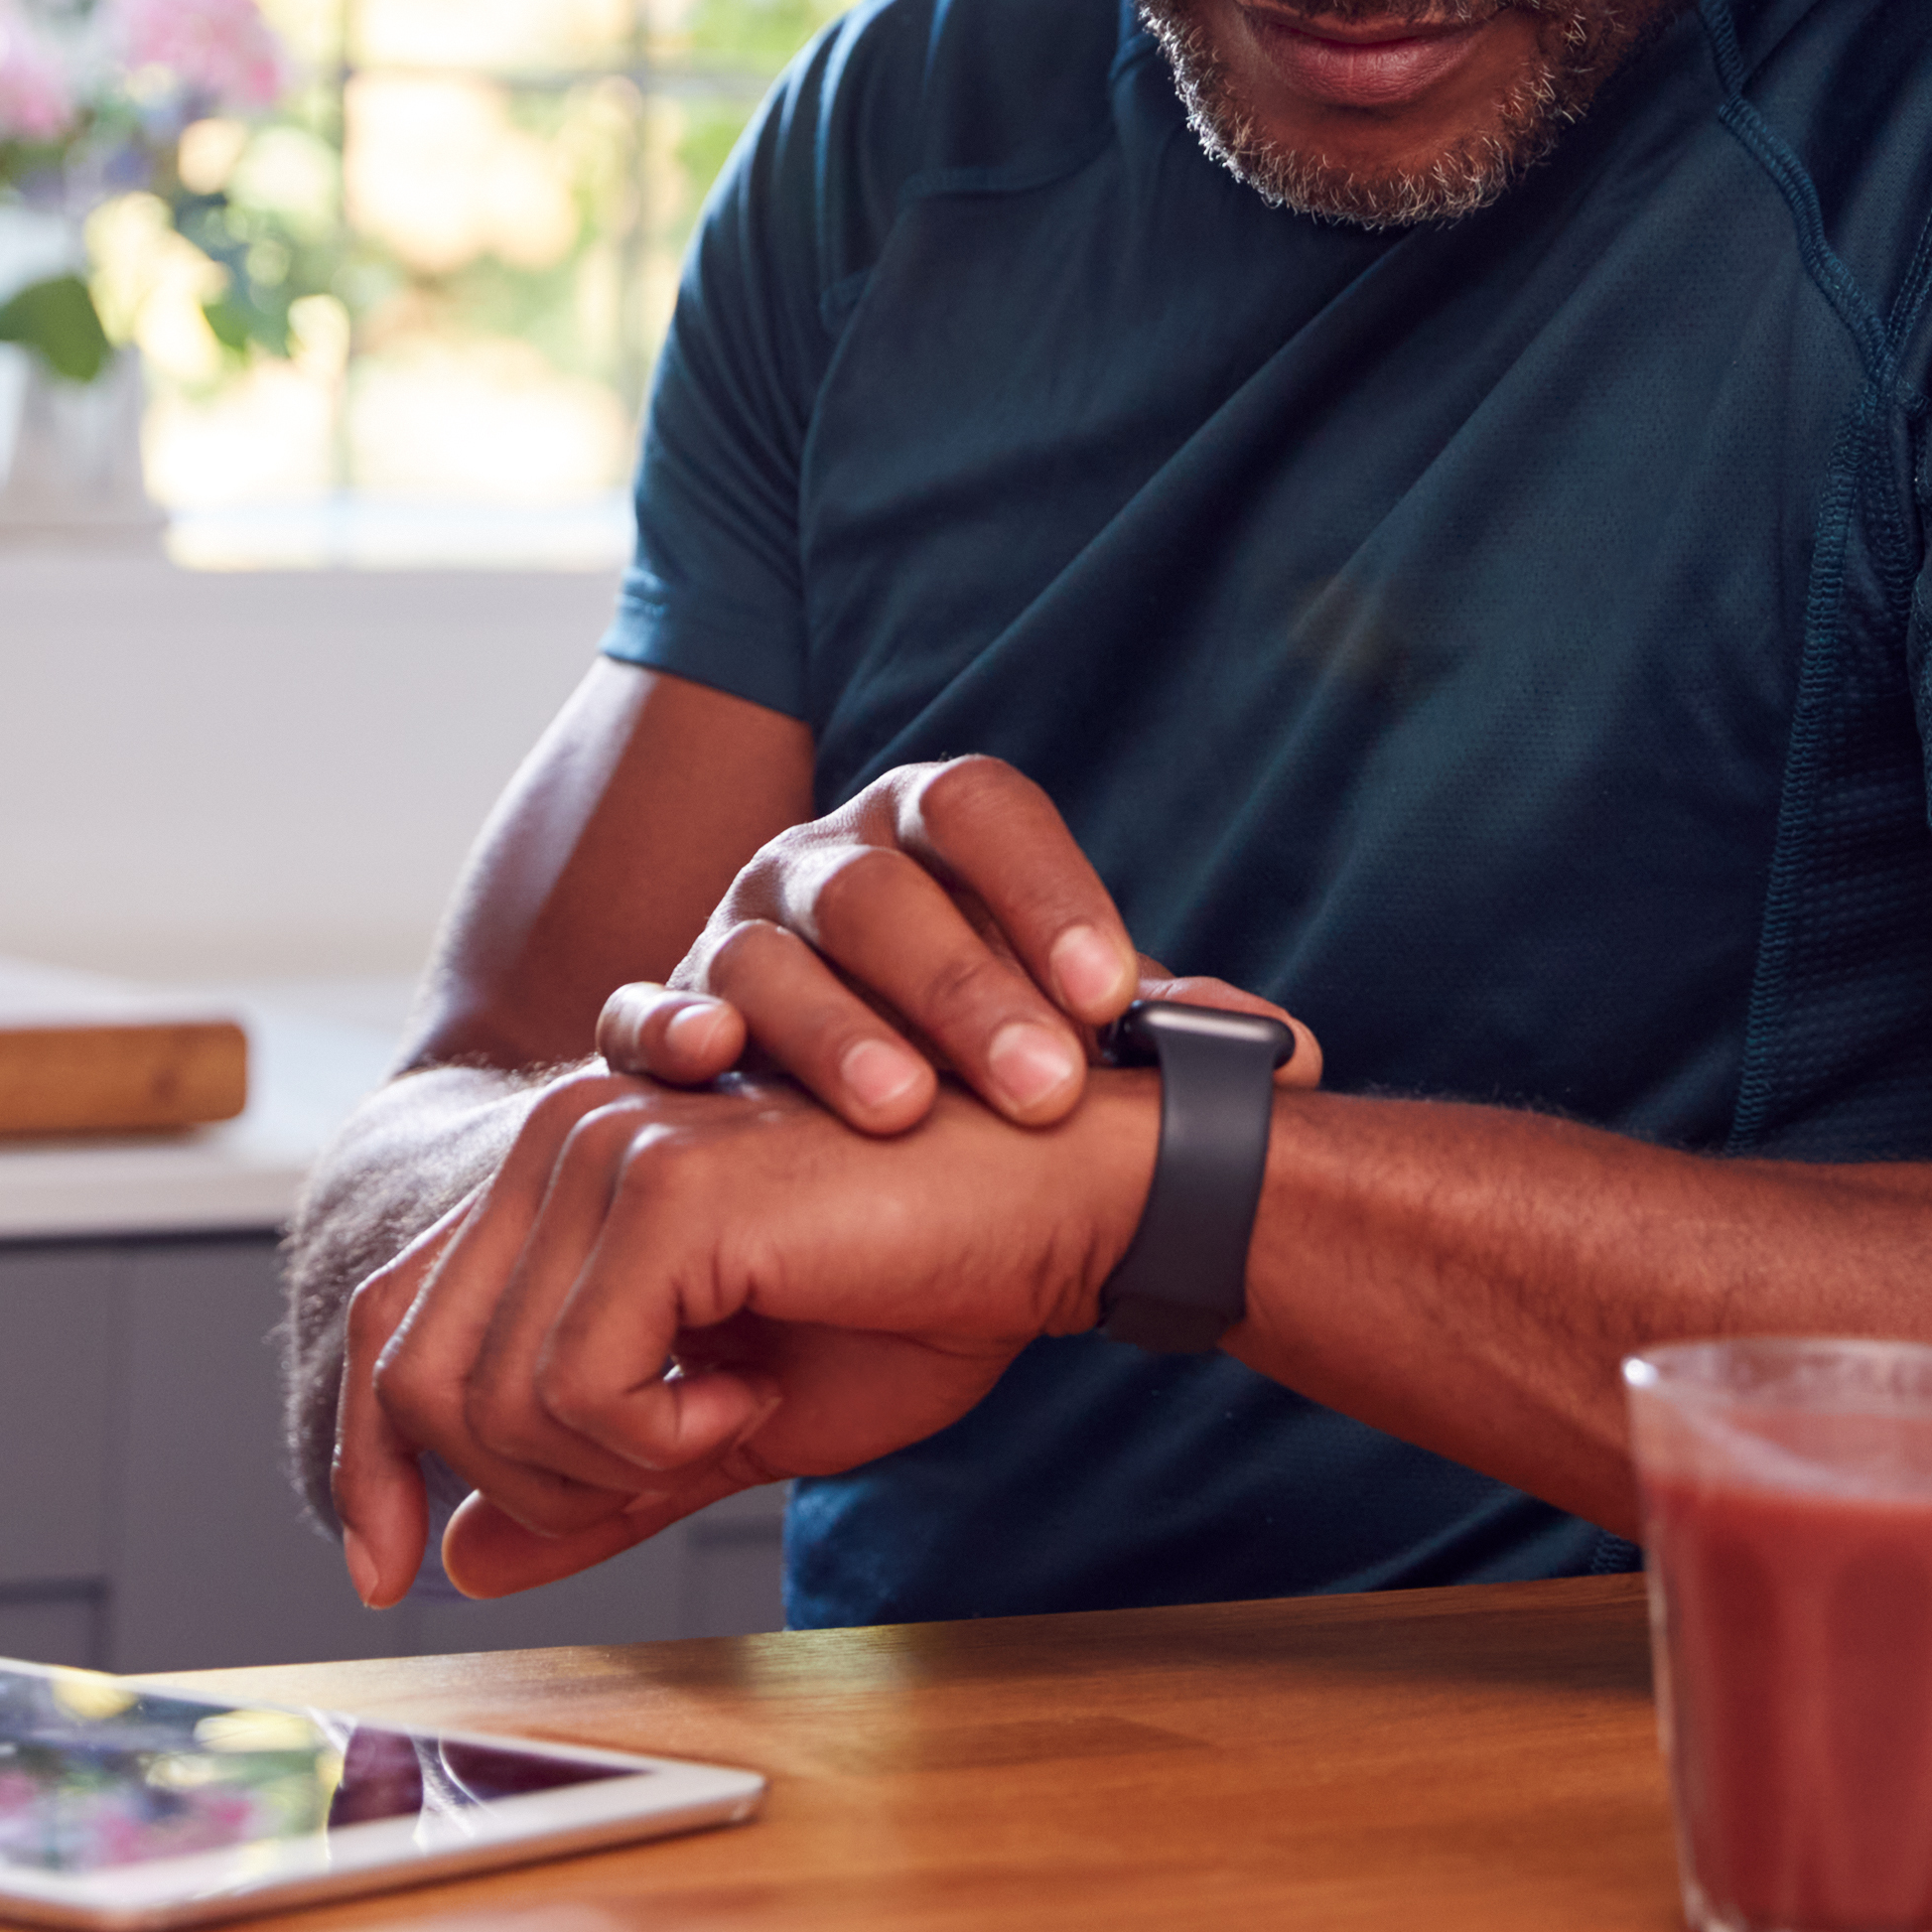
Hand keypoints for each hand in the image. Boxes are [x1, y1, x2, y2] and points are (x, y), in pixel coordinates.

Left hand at [329, 1065, 1160, 1607]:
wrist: (1062, 1216)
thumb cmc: (924, 1292)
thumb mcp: (734, 1421)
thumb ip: (598, 1479)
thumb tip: (461, 1558)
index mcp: (561, 1172)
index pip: (389, 1317)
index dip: (367, 1454)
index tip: (389, 1570)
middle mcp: (558, 1135)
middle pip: (414, 1368)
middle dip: (520, 1483)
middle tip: (666, 1471)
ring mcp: (603, 1146)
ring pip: (484, 1391)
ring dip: (604, 1465)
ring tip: (729, 1421)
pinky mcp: (664, 1187)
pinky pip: (576, 1385)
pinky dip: (656, 1441)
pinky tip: (747, 1399)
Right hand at [584, 752, 1322, 1133]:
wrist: (828, 1120)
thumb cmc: (970, 1057)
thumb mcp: (1064, 1033)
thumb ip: (1158, 1034)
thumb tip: (1293, 1053)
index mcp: (928, 832)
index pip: (982, 811)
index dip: (1047, 889)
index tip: (1112, 993)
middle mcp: (822, 863)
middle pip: (880, 890)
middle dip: (963, 988)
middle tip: (1042, 1089)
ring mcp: (730, 933)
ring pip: (765, 953)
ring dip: (832, 1031)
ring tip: (902, 1113)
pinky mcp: (658, 1015)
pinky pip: (639, 1010)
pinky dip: (663, 1030)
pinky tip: (706, 1064)